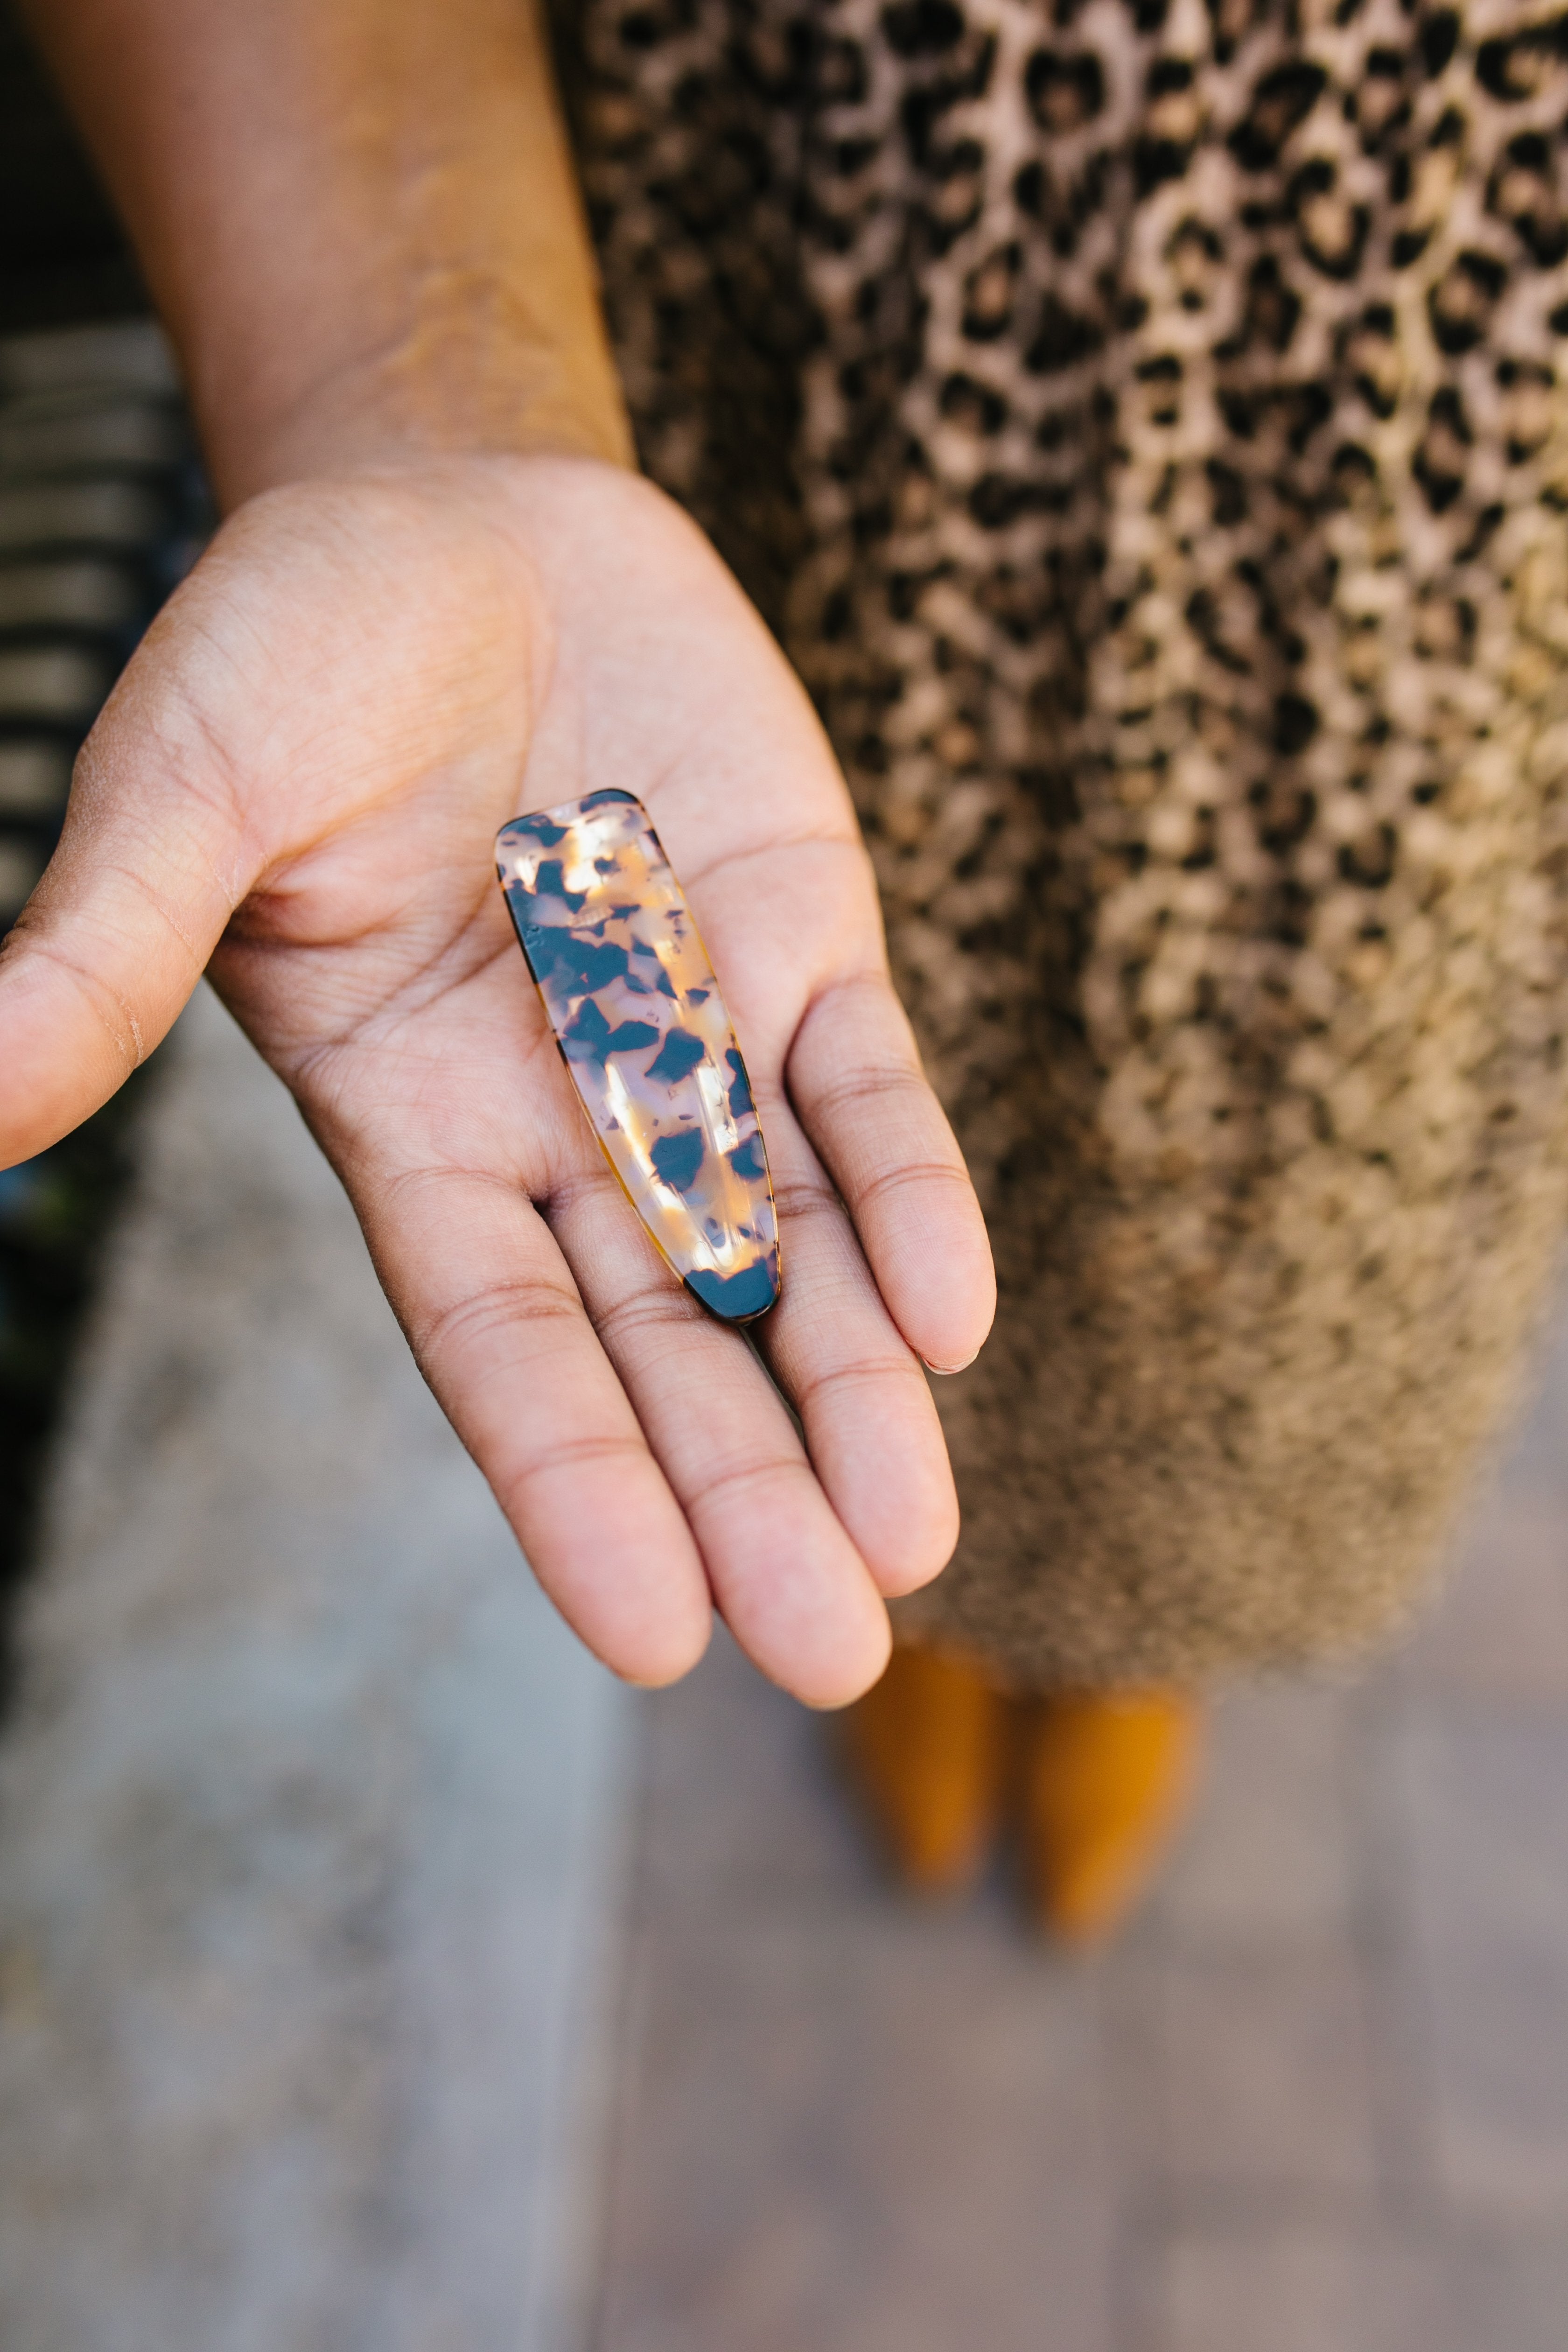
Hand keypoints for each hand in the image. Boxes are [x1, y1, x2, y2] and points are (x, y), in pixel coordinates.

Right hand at [0, 456, 994, 1703]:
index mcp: (414, 1124)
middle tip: (833, 1652)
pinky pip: (862, 1091)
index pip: (501, 1342)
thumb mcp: (187, 792)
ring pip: (789, 1246)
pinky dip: (907, 1191)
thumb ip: (106, 953)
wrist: (452, 511)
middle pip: (665, 1337)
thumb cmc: (294, 648)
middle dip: (747, 1486)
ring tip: (915, 1541)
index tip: (655, 1633)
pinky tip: (949, 1314)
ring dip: (854, 1386)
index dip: (575, 1483)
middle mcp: (562, 1117)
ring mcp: (694, 1036)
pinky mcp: (798, 942)